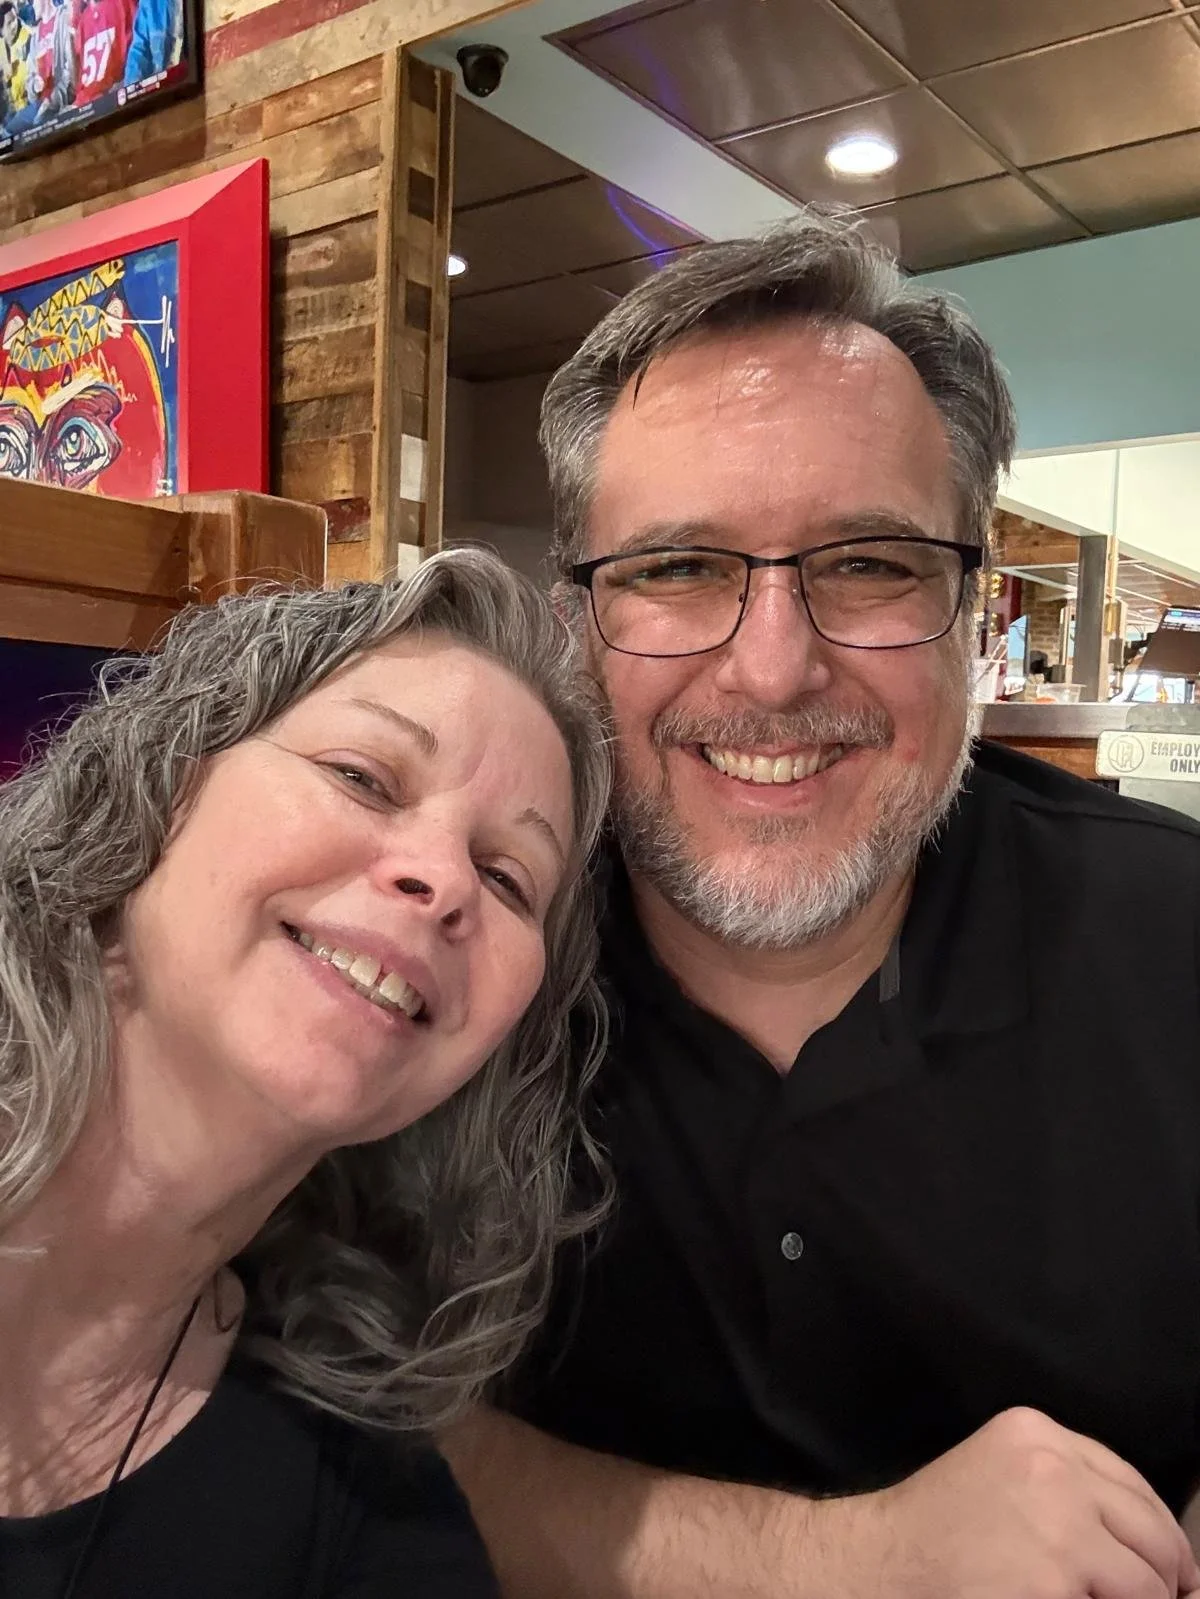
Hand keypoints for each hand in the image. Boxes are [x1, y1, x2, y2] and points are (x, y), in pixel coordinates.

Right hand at [845, 1407, 1199, 1598]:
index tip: (1170, 1568)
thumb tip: (1154, 1547)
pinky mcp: (1055, 1583)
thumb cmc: (934, 1531)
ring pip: (1149, 1583)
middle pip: (1153, 1531)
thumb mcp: (999, 1473)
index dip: (1159, 1534)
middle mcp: (1053, 1469)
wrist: (880, 1564)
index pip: (1134, 1485)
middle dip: (1165, 1576)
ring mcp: (1058, 1527)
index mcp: (1036, 1433)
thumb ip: (1066, 1486)